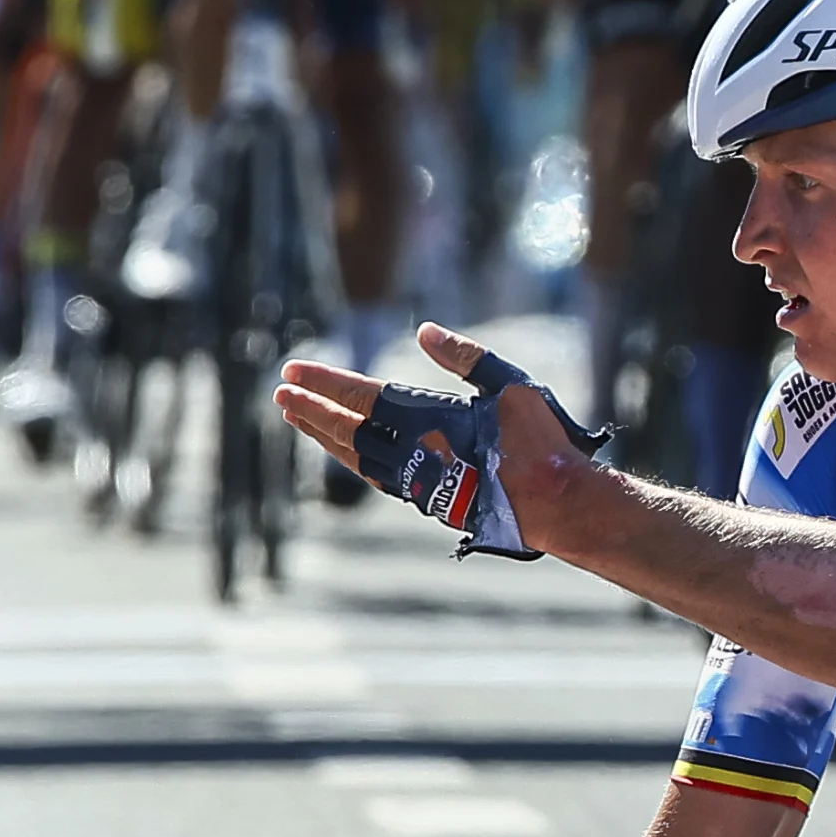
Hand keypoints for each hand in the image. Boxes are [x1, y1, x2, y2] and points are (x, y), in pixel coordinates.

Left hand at [275, 321, 604, 559]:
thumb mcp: (510, 384)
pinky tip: (342, 451)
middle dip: (310, 410)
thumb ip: (466, 356)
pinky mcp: (426, 500)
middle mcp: (412, 451)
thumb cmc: (539, 441)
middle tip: (281, 395)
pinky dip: (351, 460)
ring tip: (299, 419)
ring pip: (355, 457)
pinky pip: (375, 476)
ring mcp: (416, 479)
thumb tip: (425, 332)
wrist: (554, 504)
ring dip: (324, 436)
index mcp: (428, 419)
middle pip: (346, 429)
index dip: (324, 383)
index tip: (292, 373)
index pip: (360, 397)